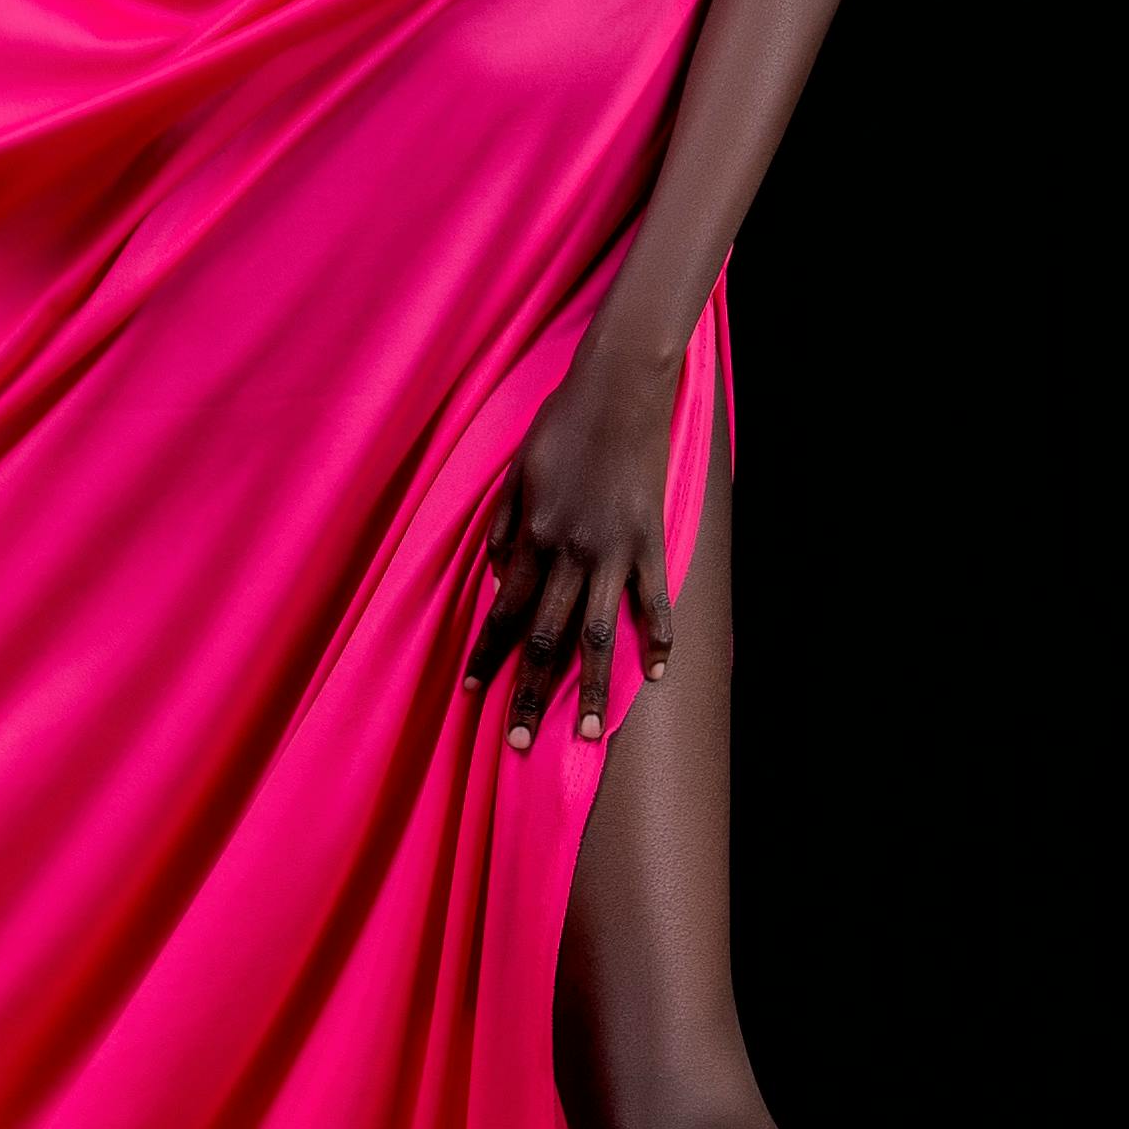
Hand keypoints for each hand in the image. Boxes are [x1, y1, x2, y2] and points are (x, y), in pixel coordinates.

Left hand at [465, 335, 679, 752]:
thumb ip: (502, 525)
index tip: (470, 694)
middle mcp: (569, 550)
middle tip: (518, 743)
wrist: (619, 385)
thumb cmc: (561, 422)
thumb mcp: (516, 470)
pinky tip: (655, 674)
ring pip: (598, 633)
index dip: (487, 654)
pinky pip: (655, 598)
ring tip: (585, 734)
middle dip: (530, 693)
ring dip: (589, 688)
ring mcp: (615, 548)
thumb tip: (495, 576)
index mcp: (531, 534)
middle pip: (545, 637)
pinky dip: (657, 637)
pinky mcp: (652, 538)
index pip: (503, 611)